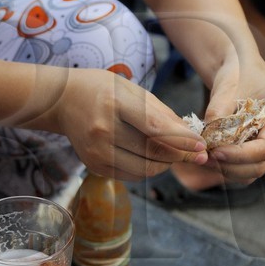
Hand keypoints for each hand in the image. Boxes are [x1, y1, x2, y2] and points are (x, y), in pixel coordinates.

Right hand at [49, 69, 208, 179]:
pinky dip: (147, 168)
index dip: (181, 140)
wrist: (63, 101)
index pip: (154, 128)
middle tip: (196, 154)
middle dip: (180, 155)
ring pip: (144, 169)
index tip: (201, 146)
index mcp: (114, 103)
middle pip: (152, 153)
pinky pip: (131, 175)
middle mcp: (103, 130)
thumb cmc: (102, 90)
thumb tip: (191, 136)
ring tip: (172, 152)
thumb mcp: (132, 90)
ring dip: (165, 163)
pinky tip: (150, 156)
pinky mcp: (94, 166)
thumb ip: (162, 113)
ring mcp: (97, 152)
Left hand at [200, 63, 264, 187]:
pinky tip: (209, 158)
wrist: (241, 71)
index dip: (239, 155)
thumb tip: (207, 138)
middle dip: (231, 166)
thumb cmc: (240, 74)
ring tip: (204, 158)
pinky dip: (226, 168)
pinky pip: (244, 169)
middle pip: (260, 165)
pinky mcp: (258, 151)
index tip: (215, 152)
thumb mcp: (230, 87)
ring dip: (226, 170)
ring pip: (251, 172)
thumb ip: (219, 112)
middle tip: (205, 158)